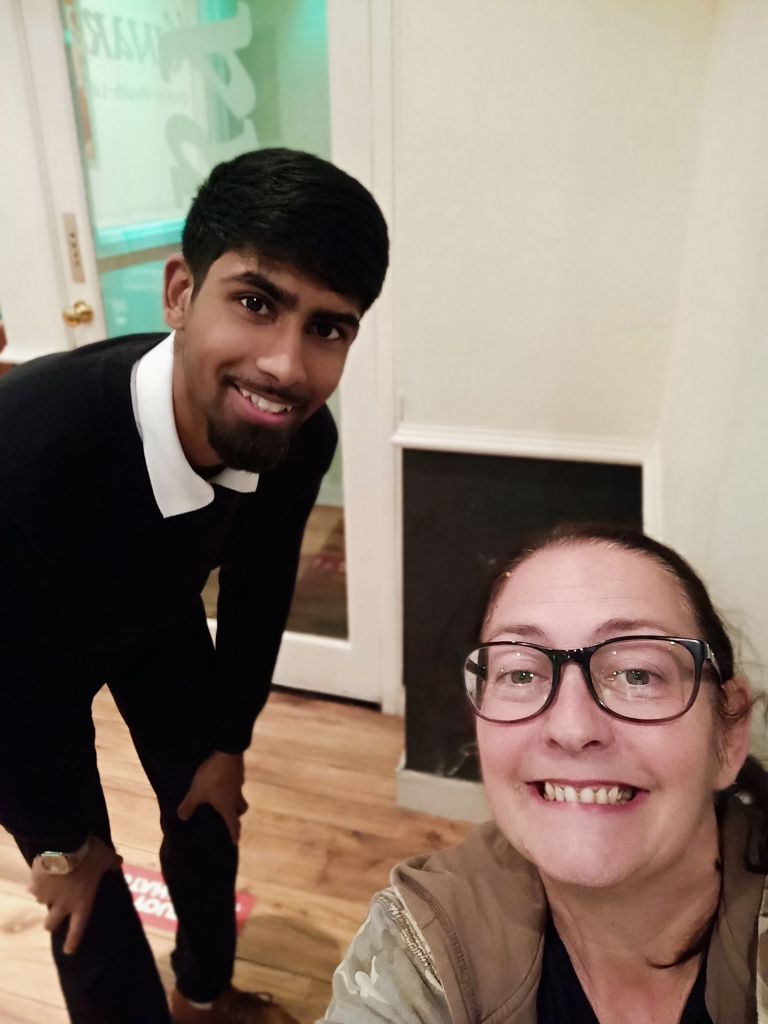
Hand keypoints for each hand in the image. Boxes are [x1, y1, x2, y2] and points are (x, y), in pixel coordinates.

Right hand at [29, 837, 122, 954]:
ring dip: (44, 899)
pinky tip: (38, 877)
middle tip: (54, 919)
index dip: (72, 941)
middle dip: (51, 924)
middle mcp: (62, 904)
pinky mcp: (36, 884)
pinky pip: (33, 887)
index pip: (77, 929)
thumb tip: (118, 863)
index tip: (69, 950)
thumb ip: (112, 863)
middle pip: (51, 924)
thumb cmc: (89, 856)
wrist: (64, 844)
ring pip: (41, 904)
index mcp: (82, 902)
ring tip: (47, 892)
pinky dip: (36, 883)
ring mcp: (47, 896)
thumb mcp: (106, 858)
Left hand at [177, 751, 247, 844]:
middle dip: (237, 813)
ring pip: (239, 793)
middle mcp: (236, 795)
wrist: (227, 751)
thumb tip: (181, 818)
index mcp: (227, 805)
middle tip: (230, 814)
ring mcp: (239, 782)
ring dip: (234, 797)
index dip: (234, 833)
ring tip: (223, 796)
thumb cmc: (212, 777)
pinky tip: (222, 779)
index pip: (233, 823)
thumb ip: (189, 806)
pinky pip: (236, 781)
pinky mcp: (238, 770)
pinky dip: (231, 783)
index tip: (235, 842)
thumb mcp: (196, 792)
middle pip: (242, 808)